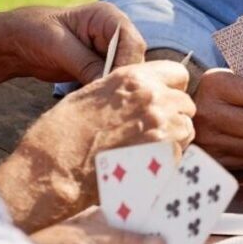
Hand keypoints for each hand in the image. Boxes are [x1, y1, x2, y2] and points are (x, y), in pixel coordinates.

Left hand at [0, 3, 145, 93]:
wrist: (16, 42)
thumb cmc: (33, 32)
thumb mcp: (58, 46)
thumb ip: (85, 64)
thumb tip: (107, 85)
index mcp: (108, 17)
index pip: (132, 42)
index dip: (126, 65)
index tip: (112, 86)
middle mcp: (115, 33)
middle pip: (133, 60)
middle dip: (122, 79)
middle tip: (109, 102)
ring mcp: (110, 51)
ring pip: (125, 74)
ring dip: (115, 89)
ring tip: (102, 106)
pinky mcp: (102, 68)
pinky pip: (112, 82)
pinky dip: (106, 93)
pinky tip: (97, 105)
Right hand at [0, 61, 195, 230]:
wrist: (54, 170)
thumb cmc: (63, 134)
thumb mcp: (92, 94)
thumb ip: (126, 90)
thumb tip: (144, 91)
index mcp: (134, 78)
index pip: (178, 73)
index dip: (172, 88)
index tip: (163, 100)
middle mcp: (153, 97)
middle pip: (186, 103)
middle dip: (174, 116)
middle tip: (152, 132)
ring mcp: (162, 127)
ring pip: (187, 129)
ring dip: (174, 139)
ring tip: (146, 151)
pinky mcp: (166, 155)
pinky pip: (181, 154)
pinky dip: (168, 160)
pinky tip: (145, 165)